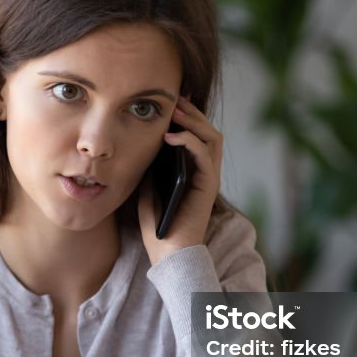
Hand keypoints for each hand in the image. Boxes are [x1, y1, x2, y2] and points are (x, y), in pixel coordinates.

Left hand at [137, 95, 222, 266]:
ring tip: (174, 113)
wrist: (169, 256)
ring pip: (212, 138)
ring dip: (194, 121)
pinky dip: (190, 141)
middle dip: (192, 113)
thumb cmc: (158, 231)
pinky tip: (172, 137)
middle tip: (175, 99)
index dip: (187, 117)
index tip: (171, 102)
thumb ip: (150, 173)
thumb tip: (144, 148)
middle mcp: (205, 173)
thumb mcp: (146, 194)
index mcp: (192, 173)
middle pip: (207, 132)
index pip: (196, 137)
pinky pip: (205, 154)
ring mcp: (208, 178)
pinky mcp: (208, 186)